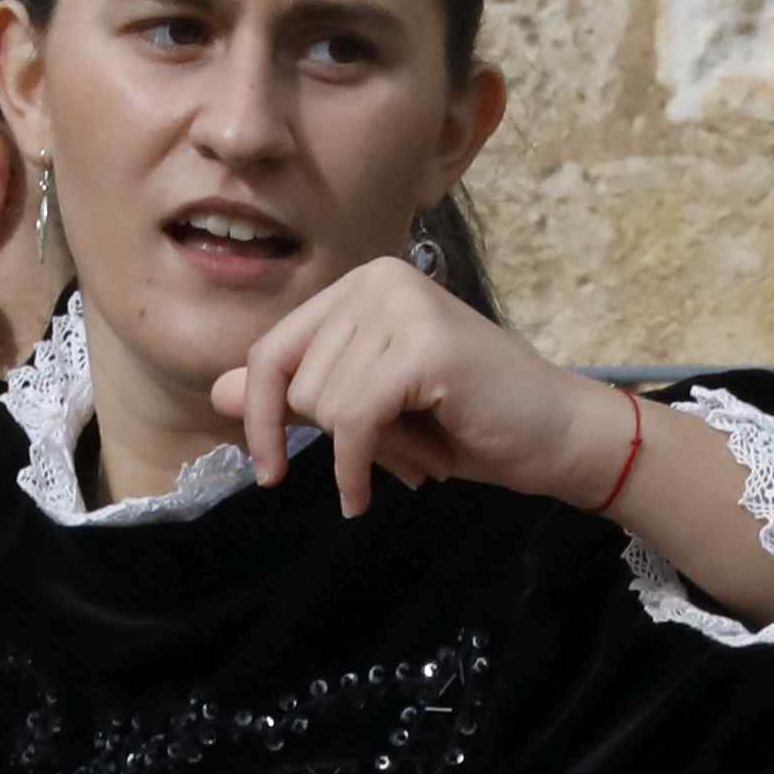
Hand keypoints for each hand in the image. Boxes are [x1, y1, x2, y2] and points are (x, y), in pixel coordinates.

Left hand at [214, 254, 615, 518]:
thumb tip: (219, 389)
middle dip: (339, 437)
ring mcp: (403, 306)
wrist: (554, 437)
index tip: (268, 469)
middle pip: (297, 381)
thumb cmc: (465, 424)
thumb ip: (298, 393)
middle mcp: (380, 279)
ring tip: (419, 450)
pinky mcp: (423, 345)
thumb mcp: (366, 410)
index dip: (262, 416)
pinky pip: (351, 422)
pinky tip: (369, 494)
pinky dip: (355, 469)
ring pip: (325, 404)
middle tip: (400, 450)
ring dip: (365, 452)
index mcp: (362, 286)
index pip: (274, 349)